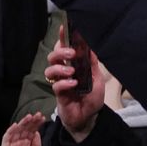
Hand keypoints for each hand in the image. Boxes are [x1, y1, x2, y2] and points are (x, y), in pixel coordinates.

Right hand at [0, 112, 45, 145]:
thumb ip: (37, 145)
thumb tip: (38, 133)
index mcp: (27, 143)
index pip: (32, 131)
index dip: (37, 124)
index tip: (43, 117)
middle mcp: (19, 142)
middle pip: (25, 129)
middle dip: (31, 121)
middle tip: (37, 115)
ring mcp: (12, 144)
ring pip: (17, 131)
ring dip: (22, 123)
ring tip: (29, 117)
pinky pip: (7, 138)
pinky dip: (11, 131)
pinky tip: (16, 125)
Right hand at [46, 26, 105, 140]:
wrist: (89, 117)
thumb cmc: (91, 97)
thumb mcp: (97, 78)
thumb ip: (93, 64)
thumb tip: (92, 47)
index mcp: (73, 65)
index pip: (65, 48)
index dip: (63, 38)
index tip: (64, 28)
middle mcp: (64, 72)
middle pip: (53, 56)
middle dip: (60, 51)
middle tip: (71, 54)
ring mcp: (60, 82)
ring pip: (50, 69)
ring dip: (60, 67)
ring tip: (72, 72)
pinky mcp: (59, 94)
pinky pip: (56, 85)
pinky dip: (64, 83)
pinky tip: (73, 85)